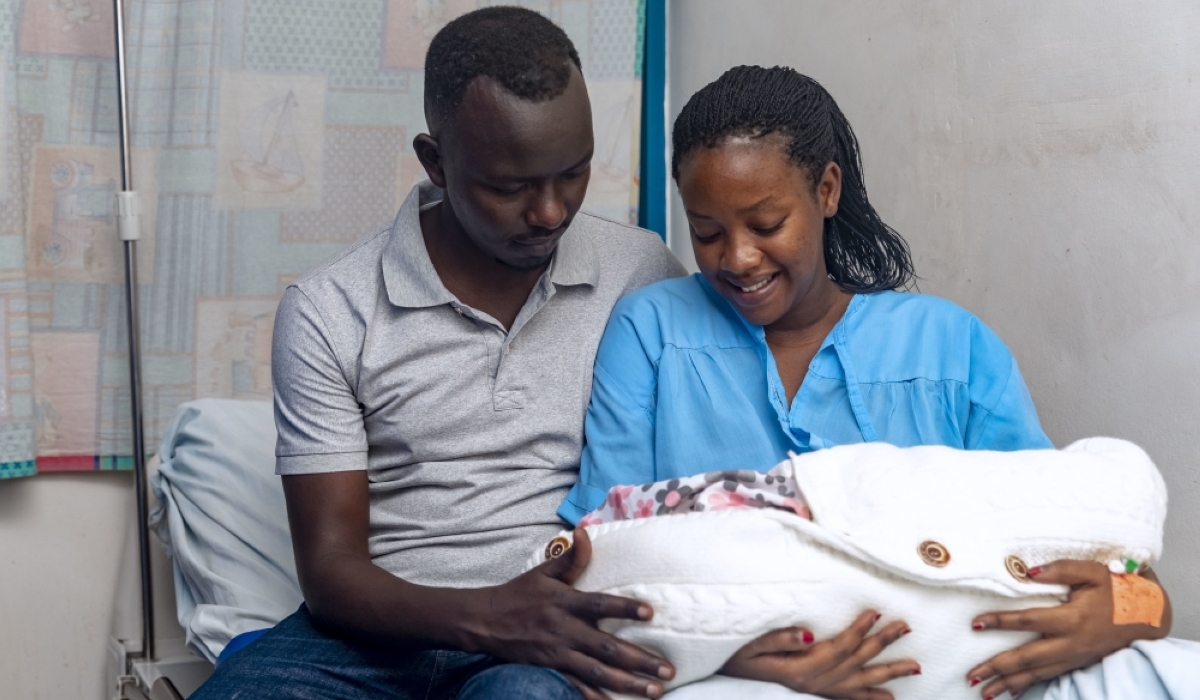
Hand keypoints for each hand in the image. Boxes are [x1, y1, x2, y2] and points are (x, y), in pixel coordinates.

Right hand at [462, 528, 674, 699]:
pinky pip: (577, 687)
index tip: (650, 612)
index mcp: (565, 603)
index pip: (599, 605)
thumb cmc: (519, 594)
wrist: (484, 622)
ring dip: (629, 683)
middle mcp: (564, 631)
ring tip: (656, 690)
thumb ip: (571, 557)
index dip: (624, 608)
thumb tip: (584, 532)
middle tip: (668, 669)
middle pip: (606, 647)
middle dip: (640, 660)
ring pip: (598, 672)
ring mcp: (558, 655)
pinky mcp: (551, 671)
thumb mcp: (544, 571)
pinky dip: (596, 698)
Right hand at [720, 610, 918, 699]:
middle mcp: (815, 682)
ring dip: (888, 673)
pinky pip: (848, 699)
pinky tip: (888, 697)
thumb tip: (810, 634)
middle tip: (905, 627)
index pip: (839, 646)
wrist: (728, 675)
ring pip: (860, 682)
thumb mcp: (752, 645)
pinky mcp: (815, 693)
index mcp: (802, 668)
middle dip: (882, 644)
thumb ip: (780, 639)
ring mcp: (817, 691)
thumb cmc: (737, 657)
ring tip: (914, 666)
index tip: (876, 611)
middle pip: (856, 662)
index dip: (859, 629)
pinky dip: (869, 699)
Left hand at [967, 560, 1169, 698]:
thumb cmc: (1118, 590)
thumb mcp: (1093, 572)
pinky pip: (1048, 677)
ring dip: (1008, 683)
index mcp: (1072, 618)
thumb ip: (1060, 569)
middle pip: (1027, 658)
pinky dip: (1027, 685)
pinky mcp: (1076, 663)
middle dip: (998, 667)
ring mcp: (1074, 657)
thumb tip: (1027, 571)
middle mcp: (1070, 643)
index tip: (977, 624)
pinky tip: (1009, 691)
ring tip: (983, 691)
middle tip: (971, 675)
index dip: (1001, 622)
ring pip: (1036, 674)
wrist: (1147, 616)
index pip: (1029, 621)